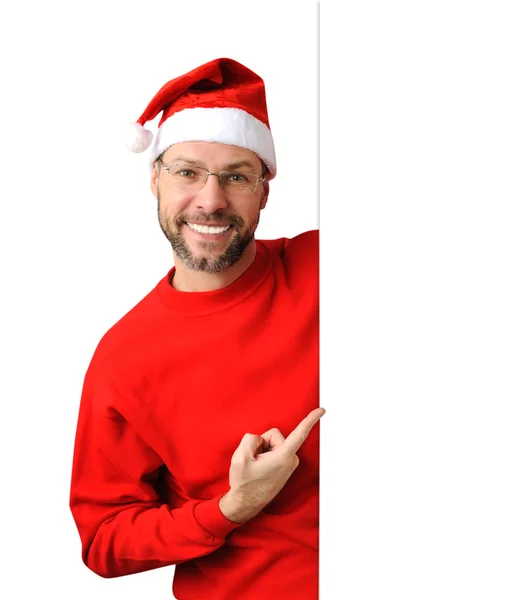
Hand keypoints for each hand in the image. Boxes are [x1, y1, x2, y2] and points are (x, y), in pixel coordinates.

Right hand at [219, 408, 325, 523]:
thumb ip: (251, 439)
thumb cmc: (244, 483)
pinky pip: (273, 450)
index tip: (322, 410)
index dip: (310, 420)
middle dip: (262, 443)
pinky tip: (259, 467)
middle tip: (253, 461)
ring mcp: (289, 463)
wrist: (245, 503)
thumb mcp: (239, 457)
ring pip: (272, 442)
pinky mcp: (286, 465)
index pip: (300, 434)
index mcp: (283, 457)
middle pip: (274, 435)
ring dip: (262, 451)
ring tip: (256, 466)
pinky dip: (264, 455)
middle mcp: (290, 460)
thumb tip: (260, 439)